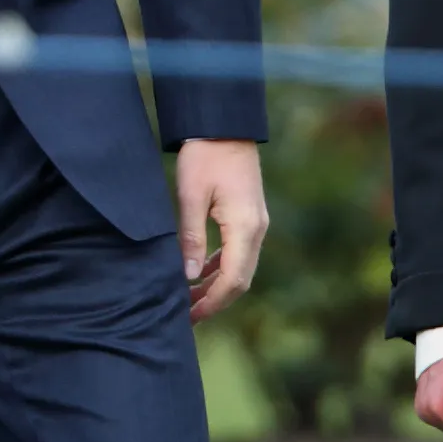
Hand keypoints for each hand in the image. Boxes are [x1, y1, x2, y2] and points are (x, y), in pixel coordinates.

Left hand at [175, 138, 267, 322]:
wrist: (224, 124)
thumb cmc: (205, 156)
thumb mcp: (191, 195)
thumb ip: (192, 236)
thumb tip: (189, 275)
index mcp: (245, 226)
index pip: (233, 280)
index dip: (212, 303)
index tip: (189, 317)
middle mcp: (257, 228)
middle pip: (241, 280)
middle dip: (215, 301)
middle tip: (185, 315)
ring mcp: (257, 222)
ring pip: (241, 267)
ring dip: (218, 286)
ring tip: (189, 299)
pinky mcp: (250, 215)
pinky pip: (240, 252)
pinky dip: (222, 267)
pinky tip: (202, 272)